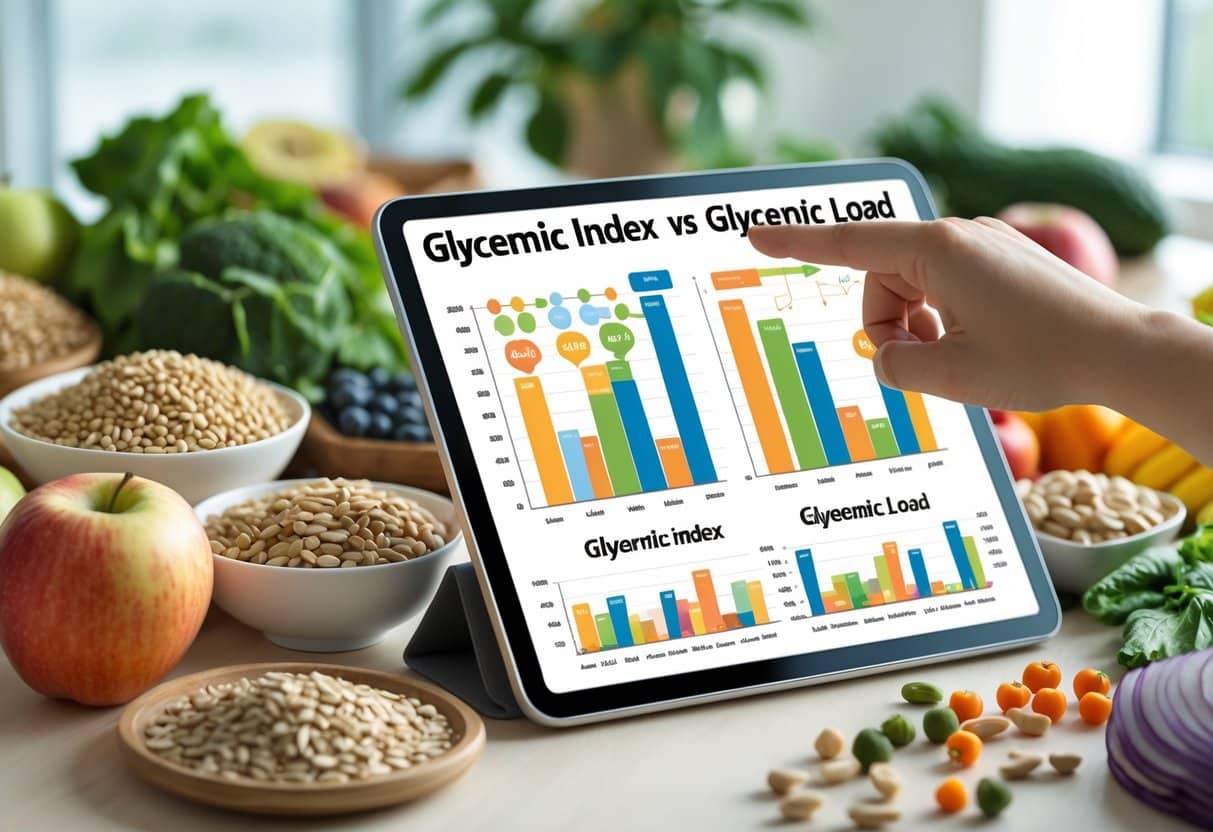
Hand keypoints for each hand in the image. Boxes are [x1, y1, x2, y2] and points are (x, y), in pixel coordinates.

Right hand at [748, 217, 1142, 411]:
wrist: (1121, 351)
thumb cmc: (1042, 359)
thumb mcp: (951, 377)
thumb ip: (894, 367)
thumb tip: (885, 355)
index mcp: (938, 251)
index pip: (848, 243)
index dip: (796, 241)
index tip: (756, 231)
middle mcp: (958, 235)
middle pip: (882, 278)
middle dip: (888, 325)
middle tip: (923, 364)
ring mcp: (982, 245)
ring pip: (912, 286)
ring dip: (918, 327)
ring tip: (957, 359)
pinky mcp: (999, 261)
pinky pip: (943, 287)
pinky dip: (941, 320)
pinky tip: (974, 346)